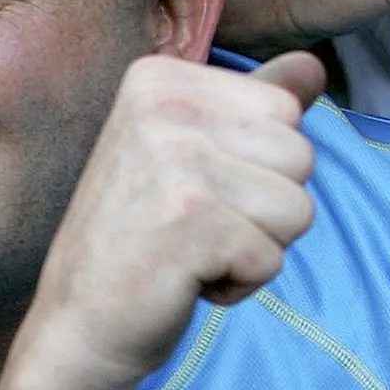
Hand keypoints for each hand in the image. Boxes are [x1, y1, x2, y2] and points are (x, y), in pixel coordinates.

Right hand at [19, 53, 324, 389]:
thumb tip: (314, 64)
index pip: (284, 110)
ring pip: (296, 209)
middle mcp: (162, 107)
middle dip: (264, 208)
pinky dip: (238, 285)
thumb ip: (251, 107)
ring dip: (255, 248)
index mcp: (159, 79)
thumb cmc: (136, 242)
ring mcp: (175, 162)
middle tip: (192, 227)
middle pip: (300, 155)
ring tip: (191, 252)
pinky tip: (184, 280)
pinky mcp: (191, 222)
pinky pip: (272, 259)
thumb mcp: (186, 156)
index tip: (192, 191)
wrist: (75, 324)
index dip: (257, 166)